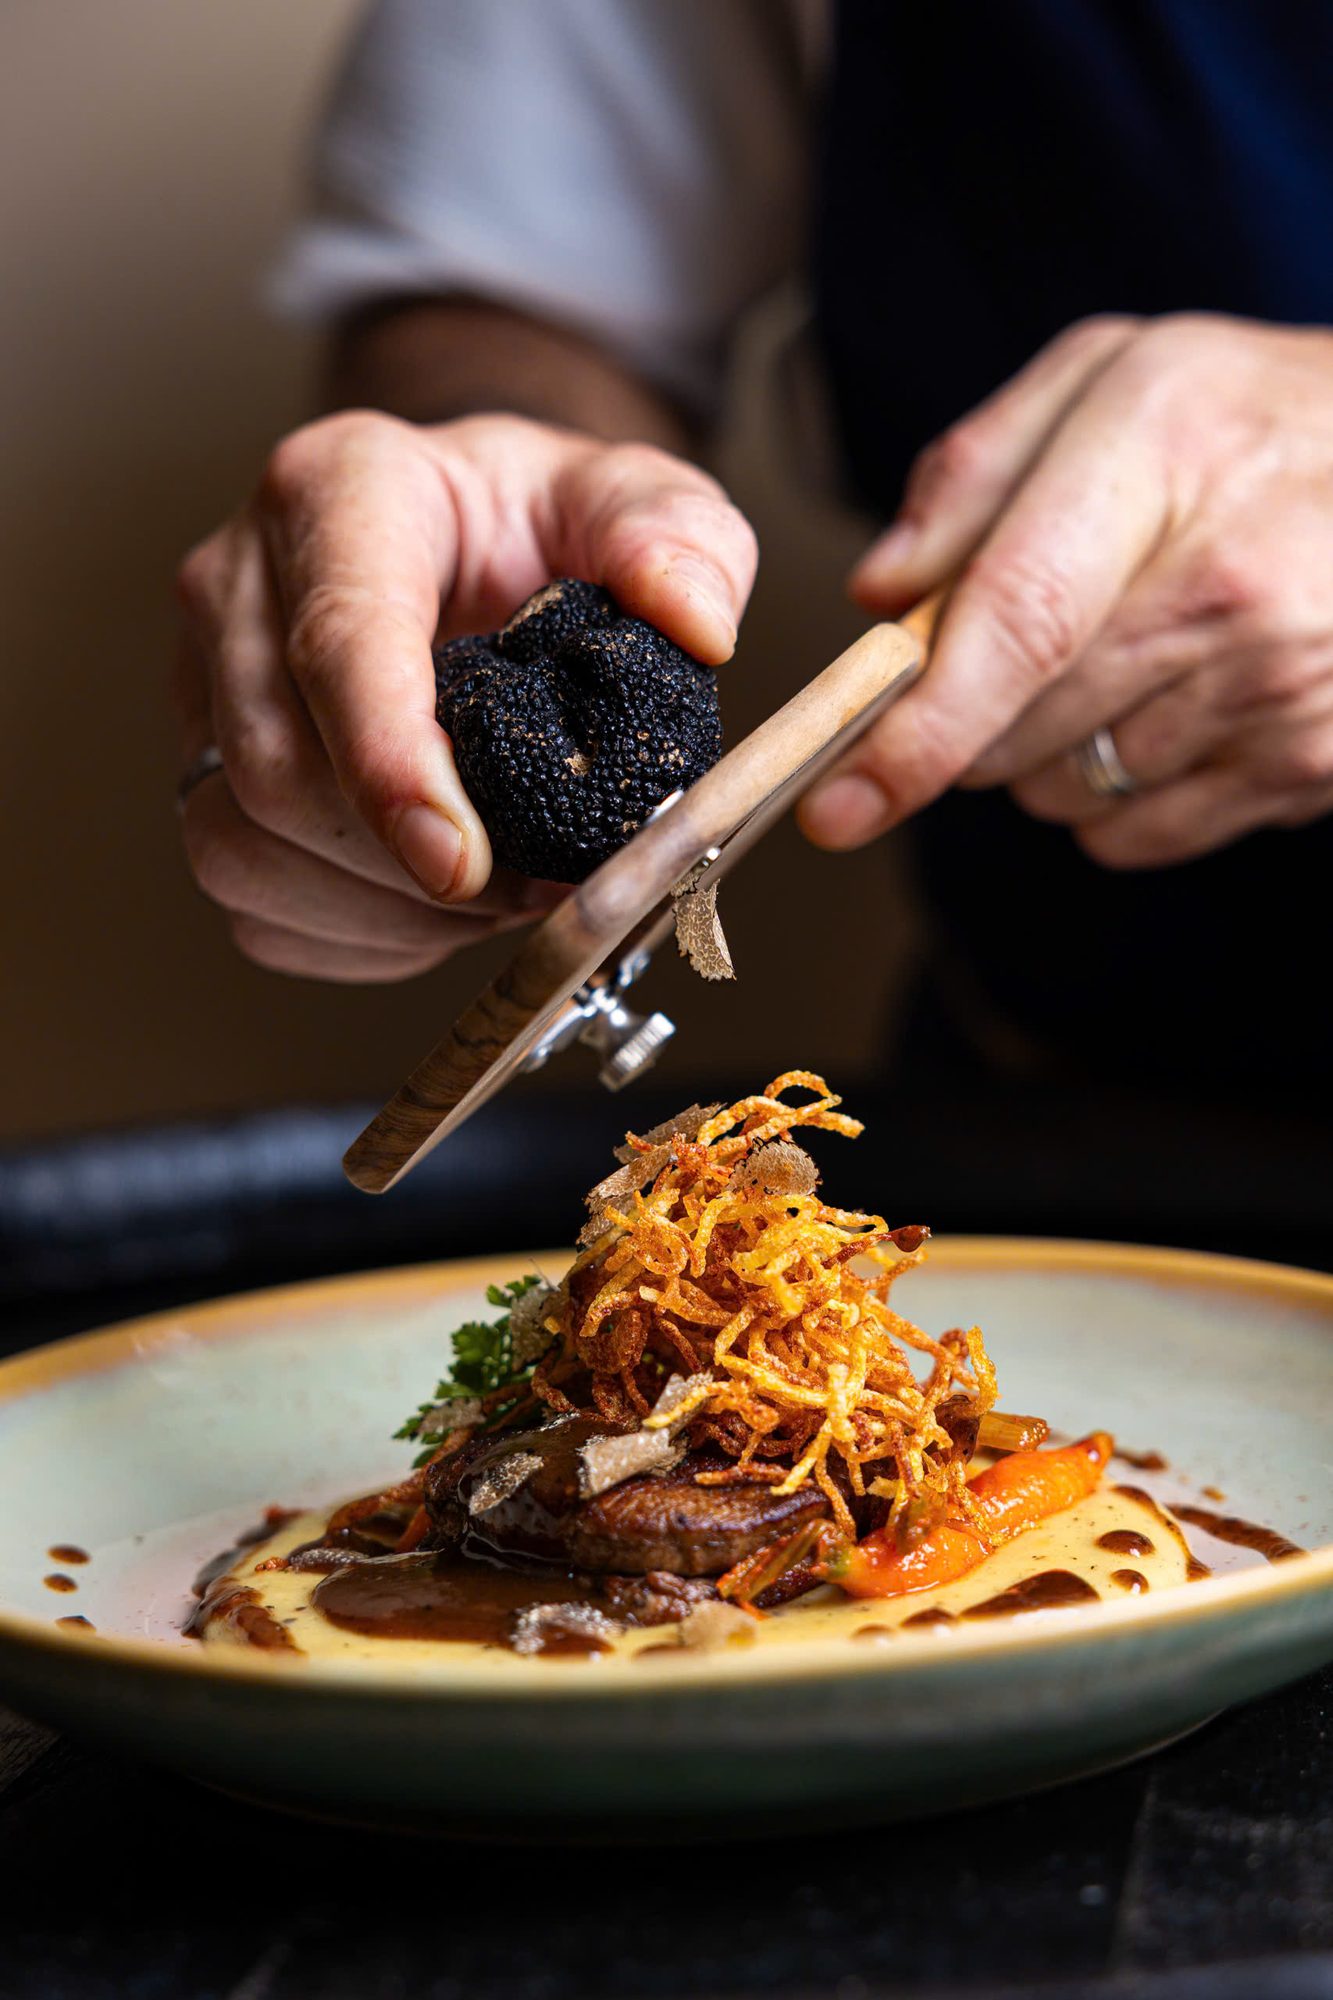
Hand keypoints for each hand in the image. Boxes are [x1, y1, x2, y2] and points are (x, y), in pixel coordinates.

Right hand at [174, 412, 755, 978]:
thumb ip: (680, 540)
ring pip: (238, 847)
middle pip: (275, 770)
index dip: (392, 772)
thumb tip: (697, 623)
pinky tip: (428, 906)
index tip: (464, 864)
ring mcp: (202, 685)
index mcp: (339, 491)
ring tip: (490, 896)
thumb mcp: (639, 499)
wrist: (476, 546)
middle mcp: (239, 584)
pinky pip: (252, 901)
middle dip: (407, 866)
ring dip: (377, 910)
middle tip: (531, 886)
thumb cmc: (543, 525)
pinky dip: (350, 933)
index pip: (339, 645)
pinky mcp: (201, 773)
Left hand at [801, 314, 1332, 866]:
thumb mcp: (1115, 377)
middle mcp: (1232, 583)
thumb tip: (881, 594)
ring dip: (1049, 753)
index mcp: (1164, 454)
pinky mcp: (1310, 766)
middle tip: (1026, 643)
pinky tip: (1175, 708)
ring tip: (1131, 656)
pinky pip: (1136, 837)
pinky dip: (1120, 797)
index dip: (915, 731)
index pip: (1016, 623)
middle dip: (970, 717)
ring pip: (1064, 792)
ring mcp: (1281, 688)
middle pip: (1016, 731)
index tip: (838, 803)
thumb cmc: (1247, 421)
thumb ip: (975, 469)